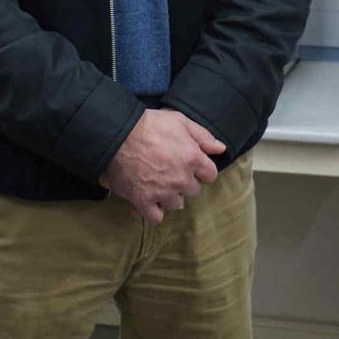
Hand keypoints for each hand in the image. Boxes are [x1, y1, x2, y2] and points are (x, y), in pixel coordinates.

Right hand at [100, 109, 225, 222]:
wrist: (117, 134)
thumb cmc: (148, 124)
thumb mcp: (179, 121)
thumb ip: (202, 136)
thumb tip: (221, 149)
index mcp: (193, 158)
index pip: (210, 175)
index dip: (200, 170)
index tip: (189, 165)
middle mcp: (181, 178)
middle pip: (193, 191)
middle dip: (184, 182)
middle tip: (170, 171)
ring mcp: (163, 192)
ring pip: (176, 204)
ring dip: (170, 196)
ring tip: (158, 184)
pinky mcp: (143, 201)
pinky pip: (156, 216)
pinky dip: (153, 210)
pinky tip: (148, 200)